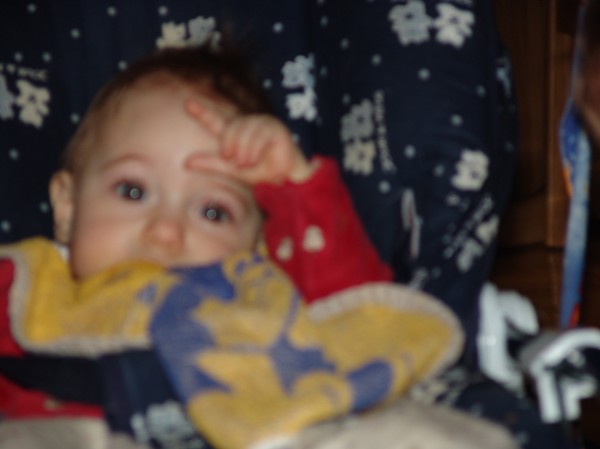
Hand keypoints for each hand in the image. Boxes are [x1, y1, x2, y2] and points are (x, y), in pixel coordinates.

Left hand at [184, 99, 314, 184]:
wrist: (284, 176)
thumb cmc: (260, 170)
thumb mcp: (233, 169)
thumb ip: (212, 164)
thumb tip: (185, 163)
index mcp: (234, 133)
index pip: (216, 121)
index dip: (202, 112)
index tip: (188, 103)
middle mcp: (246, 124)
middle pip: (229, 129)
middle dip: (230, 147)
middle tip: (236, 161)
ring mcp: (260, 123)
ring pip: (243, 132)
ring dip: (243, 152)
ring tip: (247, 162)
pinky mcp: (274, 126)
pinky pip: (257, 135)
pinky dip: (253, 151)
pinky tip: (255, 159)